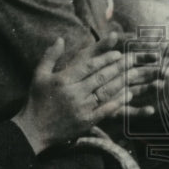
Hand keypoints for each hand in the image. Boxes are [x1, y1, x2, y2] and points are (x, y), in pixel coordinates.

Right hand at [14, 35, 122, 150]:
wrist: (34, 129)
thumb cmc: (36, 100)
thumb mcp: (39, 75)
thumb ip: (50, 56)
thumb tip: (60, 39)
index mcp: (62, 80)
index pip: (88, 66)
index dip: (105, 59)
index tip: (118, 53)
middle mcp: (73, 93)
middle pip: (100, 77)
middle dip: (119, 67)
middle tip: (132, 60)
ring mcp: (81, 108)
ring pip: (106, 92)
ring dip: (122, 82)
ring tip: (135, 74)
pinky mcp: (86, 121)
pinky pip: (106, 109)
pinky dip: (119, 101)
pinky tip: (129, 94)